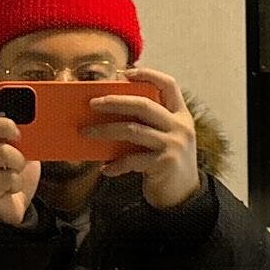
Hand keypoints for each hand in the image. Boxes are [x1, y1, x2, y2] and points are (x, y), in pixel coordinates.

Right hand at [0, 78, 40, 225]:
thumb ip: (27, 133)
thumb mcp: (26, 148)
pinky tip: (13, 187)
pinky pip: (6, 179)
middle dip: (4, 125)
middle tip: (19, 133)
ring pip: (0, 154)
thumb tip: (45, 115)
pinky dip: (17, 183)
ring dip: (19, 162)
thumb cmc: (17, 174)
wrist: (14, 207)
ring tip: (19, 169)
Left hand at [84, 66, 202, 209]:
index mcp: (180, 115)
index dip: (148, 74)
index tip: (124, 73)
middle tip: (92, 103)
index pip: (168, 85)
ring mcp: (173, 144)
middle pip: (144, 104)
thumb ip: (148, 124)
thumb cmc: (166, 162)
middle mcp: (180, 126)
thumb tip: (109, 111)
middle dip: (115, 101)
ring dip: (106, 131)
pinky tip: (105, 168)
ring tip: (87, 133)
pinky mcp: (165, 163)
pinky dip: (116, 164)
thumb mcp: (164, 138)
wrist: (183, 195)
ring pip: (133, 130)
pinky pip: (133, 159)